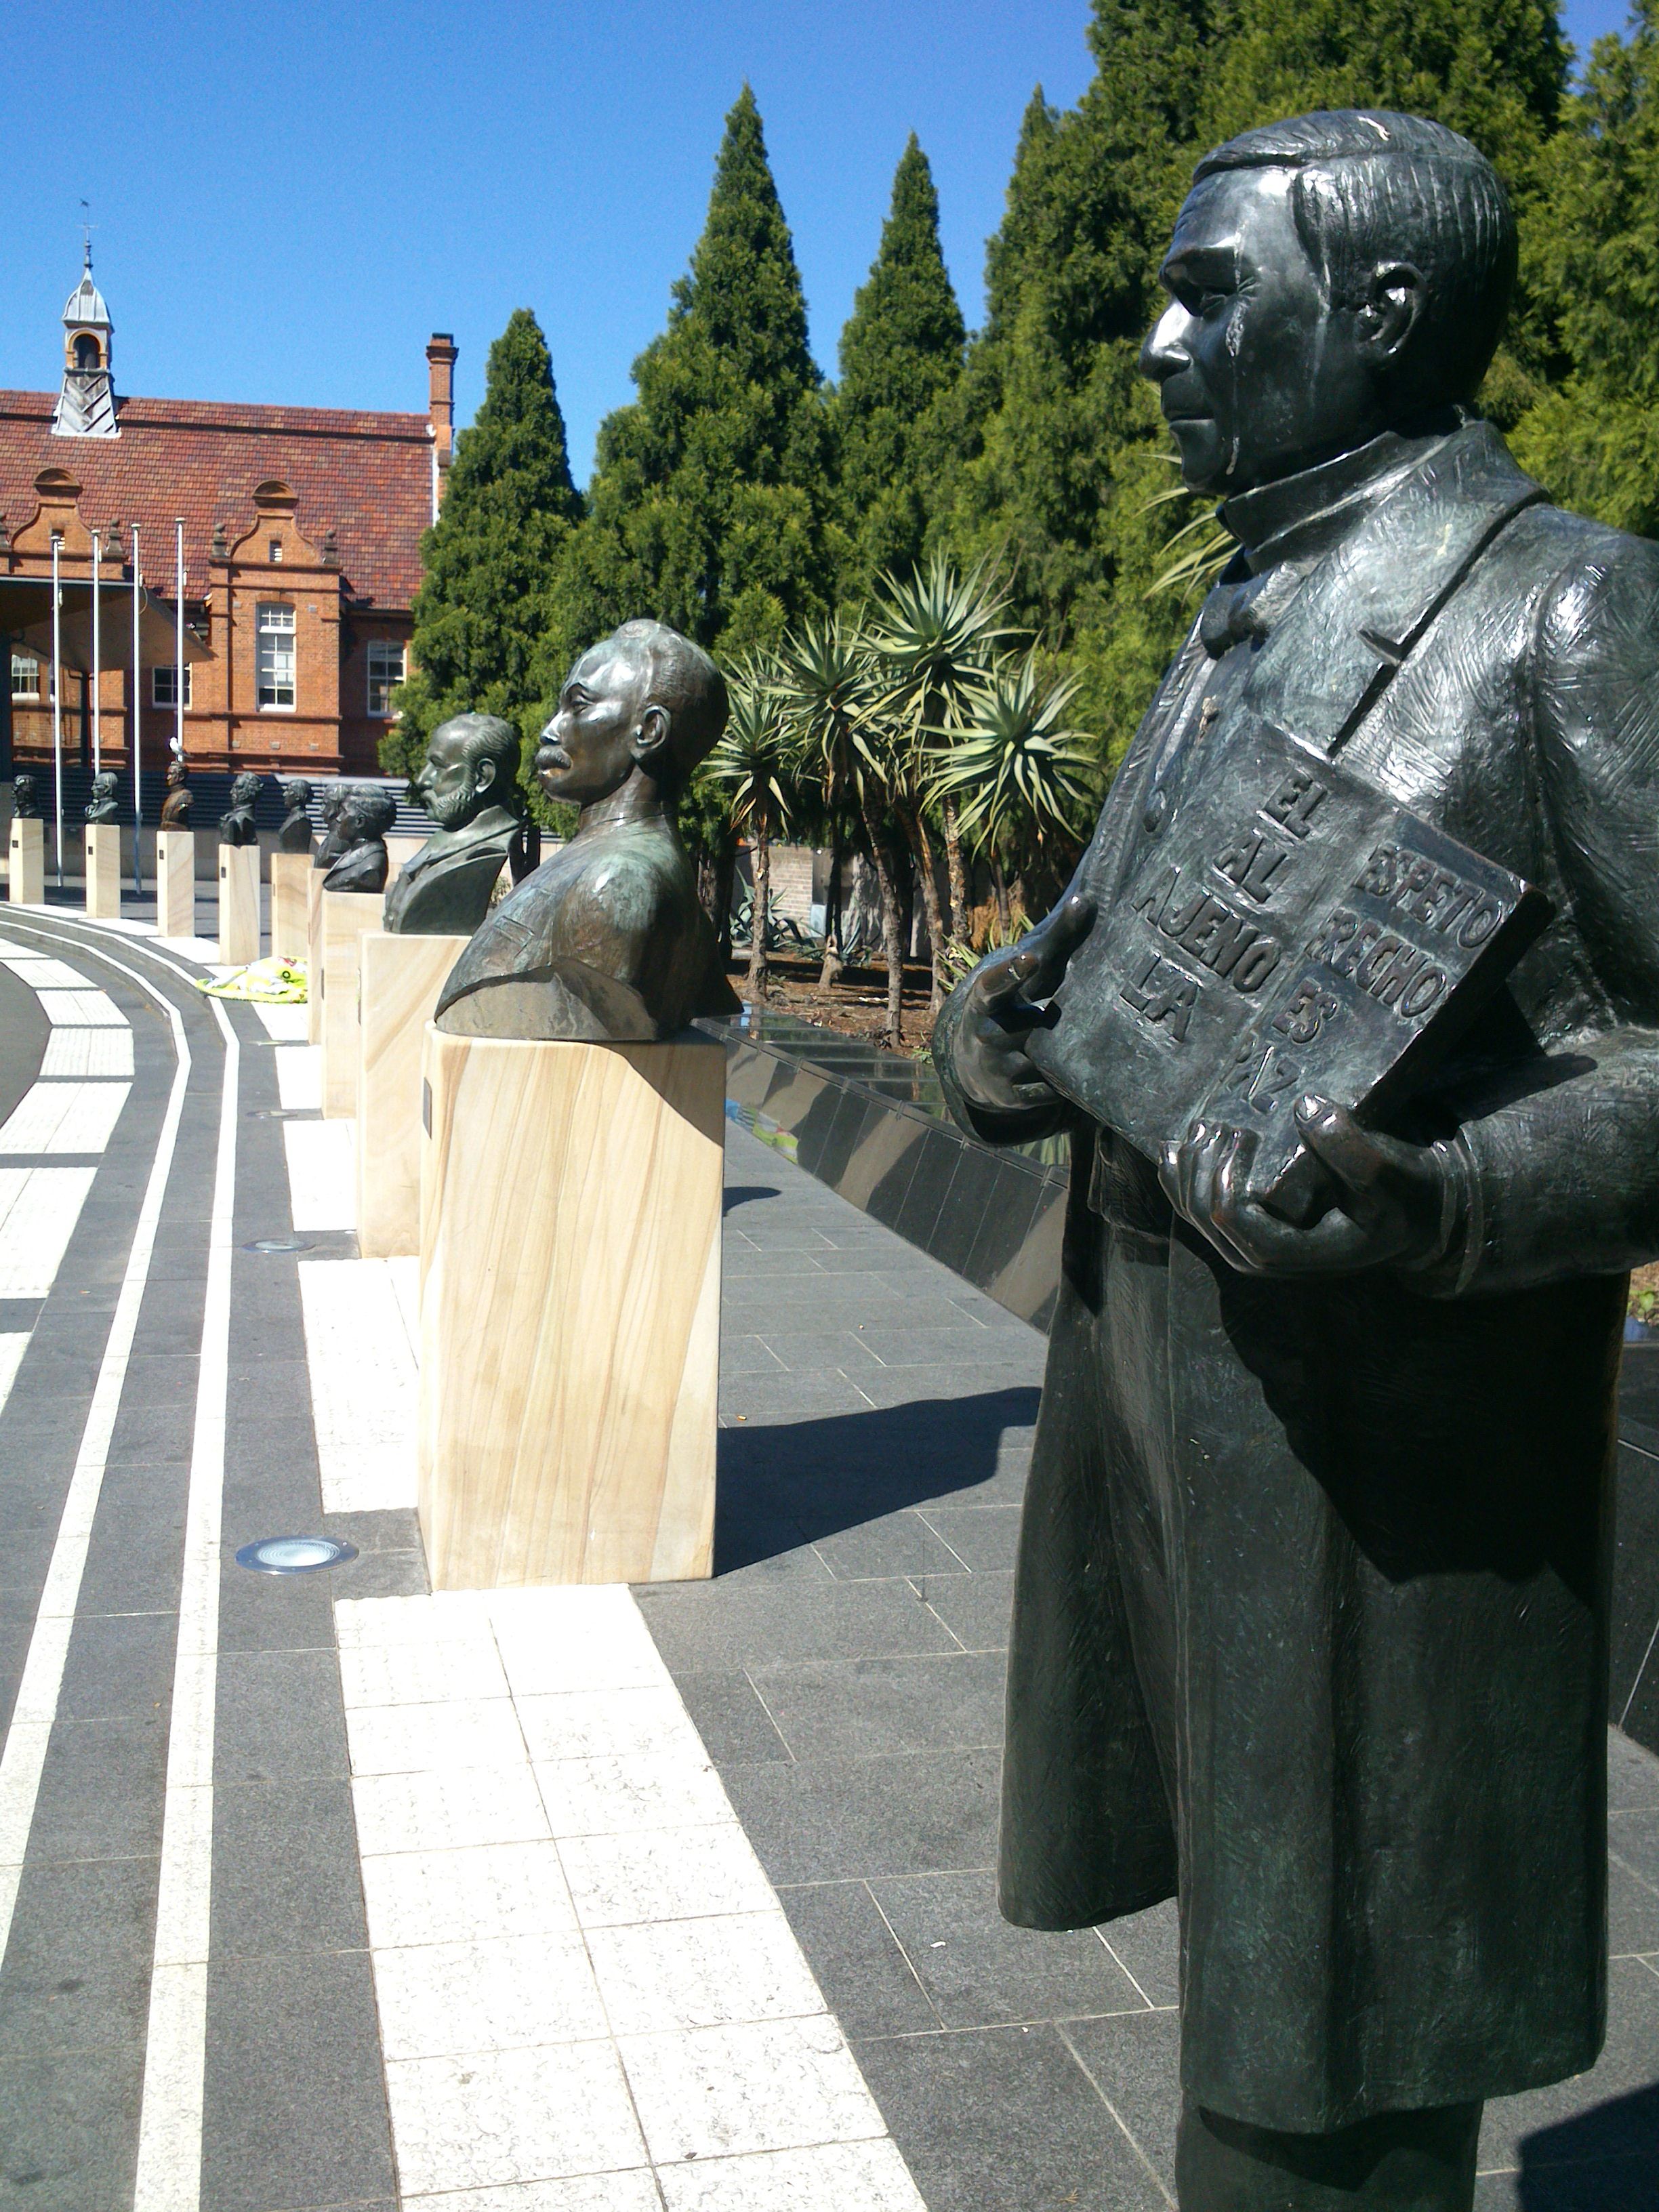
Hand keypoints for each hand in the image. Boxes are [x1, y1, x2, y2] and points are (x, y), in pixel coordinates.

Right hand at [952, 894, 1095, 1114]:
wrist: (977, 1065)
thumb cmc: (1015, 1006)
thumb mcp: (1029, 978)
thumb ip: (1057, 941)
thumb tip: (1088, 900)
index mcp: (985, 1001)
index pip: (994, 984)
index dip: (1012, 971)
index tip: (1031, 956)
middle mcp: (984, 1034)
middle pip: (1029, 1028)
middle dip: (1044, 1026)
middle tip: (1048, 1021)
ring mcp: (996, 1068)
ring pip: (1044, 1060)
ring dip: (1057, 1054)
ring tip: (1057, 1048)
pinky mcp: (1011, 1097)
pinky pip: (1051, 1089)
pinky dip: (1061, 1081)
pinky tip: (1059, 1072)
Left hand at [1157, 1095, 1452, 1276]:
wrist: (1411, 1212)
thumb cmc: (1403, 1196)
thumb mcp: (1393, 1175)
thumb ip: (1355, 1150)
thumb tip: (1307, 1107)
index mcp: (1299, 1254)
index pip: (1236, 1223)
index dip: (1225, 1179)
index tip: (1244, 1134)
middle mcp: (1268, 1259)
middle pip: (1207, 1218)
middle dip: (1202, 1167)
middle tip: (1216, 1124)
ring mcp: (1254, 1247)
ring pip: (1196, 1215)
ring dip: (1189, 1170)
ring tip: (1200, 1128)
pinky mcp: (1251, 1228)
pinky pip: (1200, 1210)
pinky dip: (1182, 1180)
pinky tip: (1173, 1150)